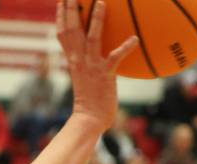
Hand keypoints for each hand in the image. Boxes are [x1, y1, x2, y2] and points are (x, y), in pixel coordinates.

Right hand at [57, 0, 138, 130]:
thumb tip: (90, 54)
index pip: (63, 34)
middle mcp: (79, 60)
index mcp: (73, 60)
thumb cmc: (90, 100)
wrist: (89, 119)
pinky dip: (125, 47)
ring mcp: (91, 66)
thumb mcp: (83, 77)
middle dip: (71, 9)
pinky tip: (135, 39)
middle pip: (72, 29)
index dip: (61, 16)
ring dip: (96, 19)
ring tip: (101, 2)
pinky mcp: (105, 74)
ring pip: (91, 38)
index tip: (62, 1)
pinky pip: (116, 57)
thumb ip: (85, 63)